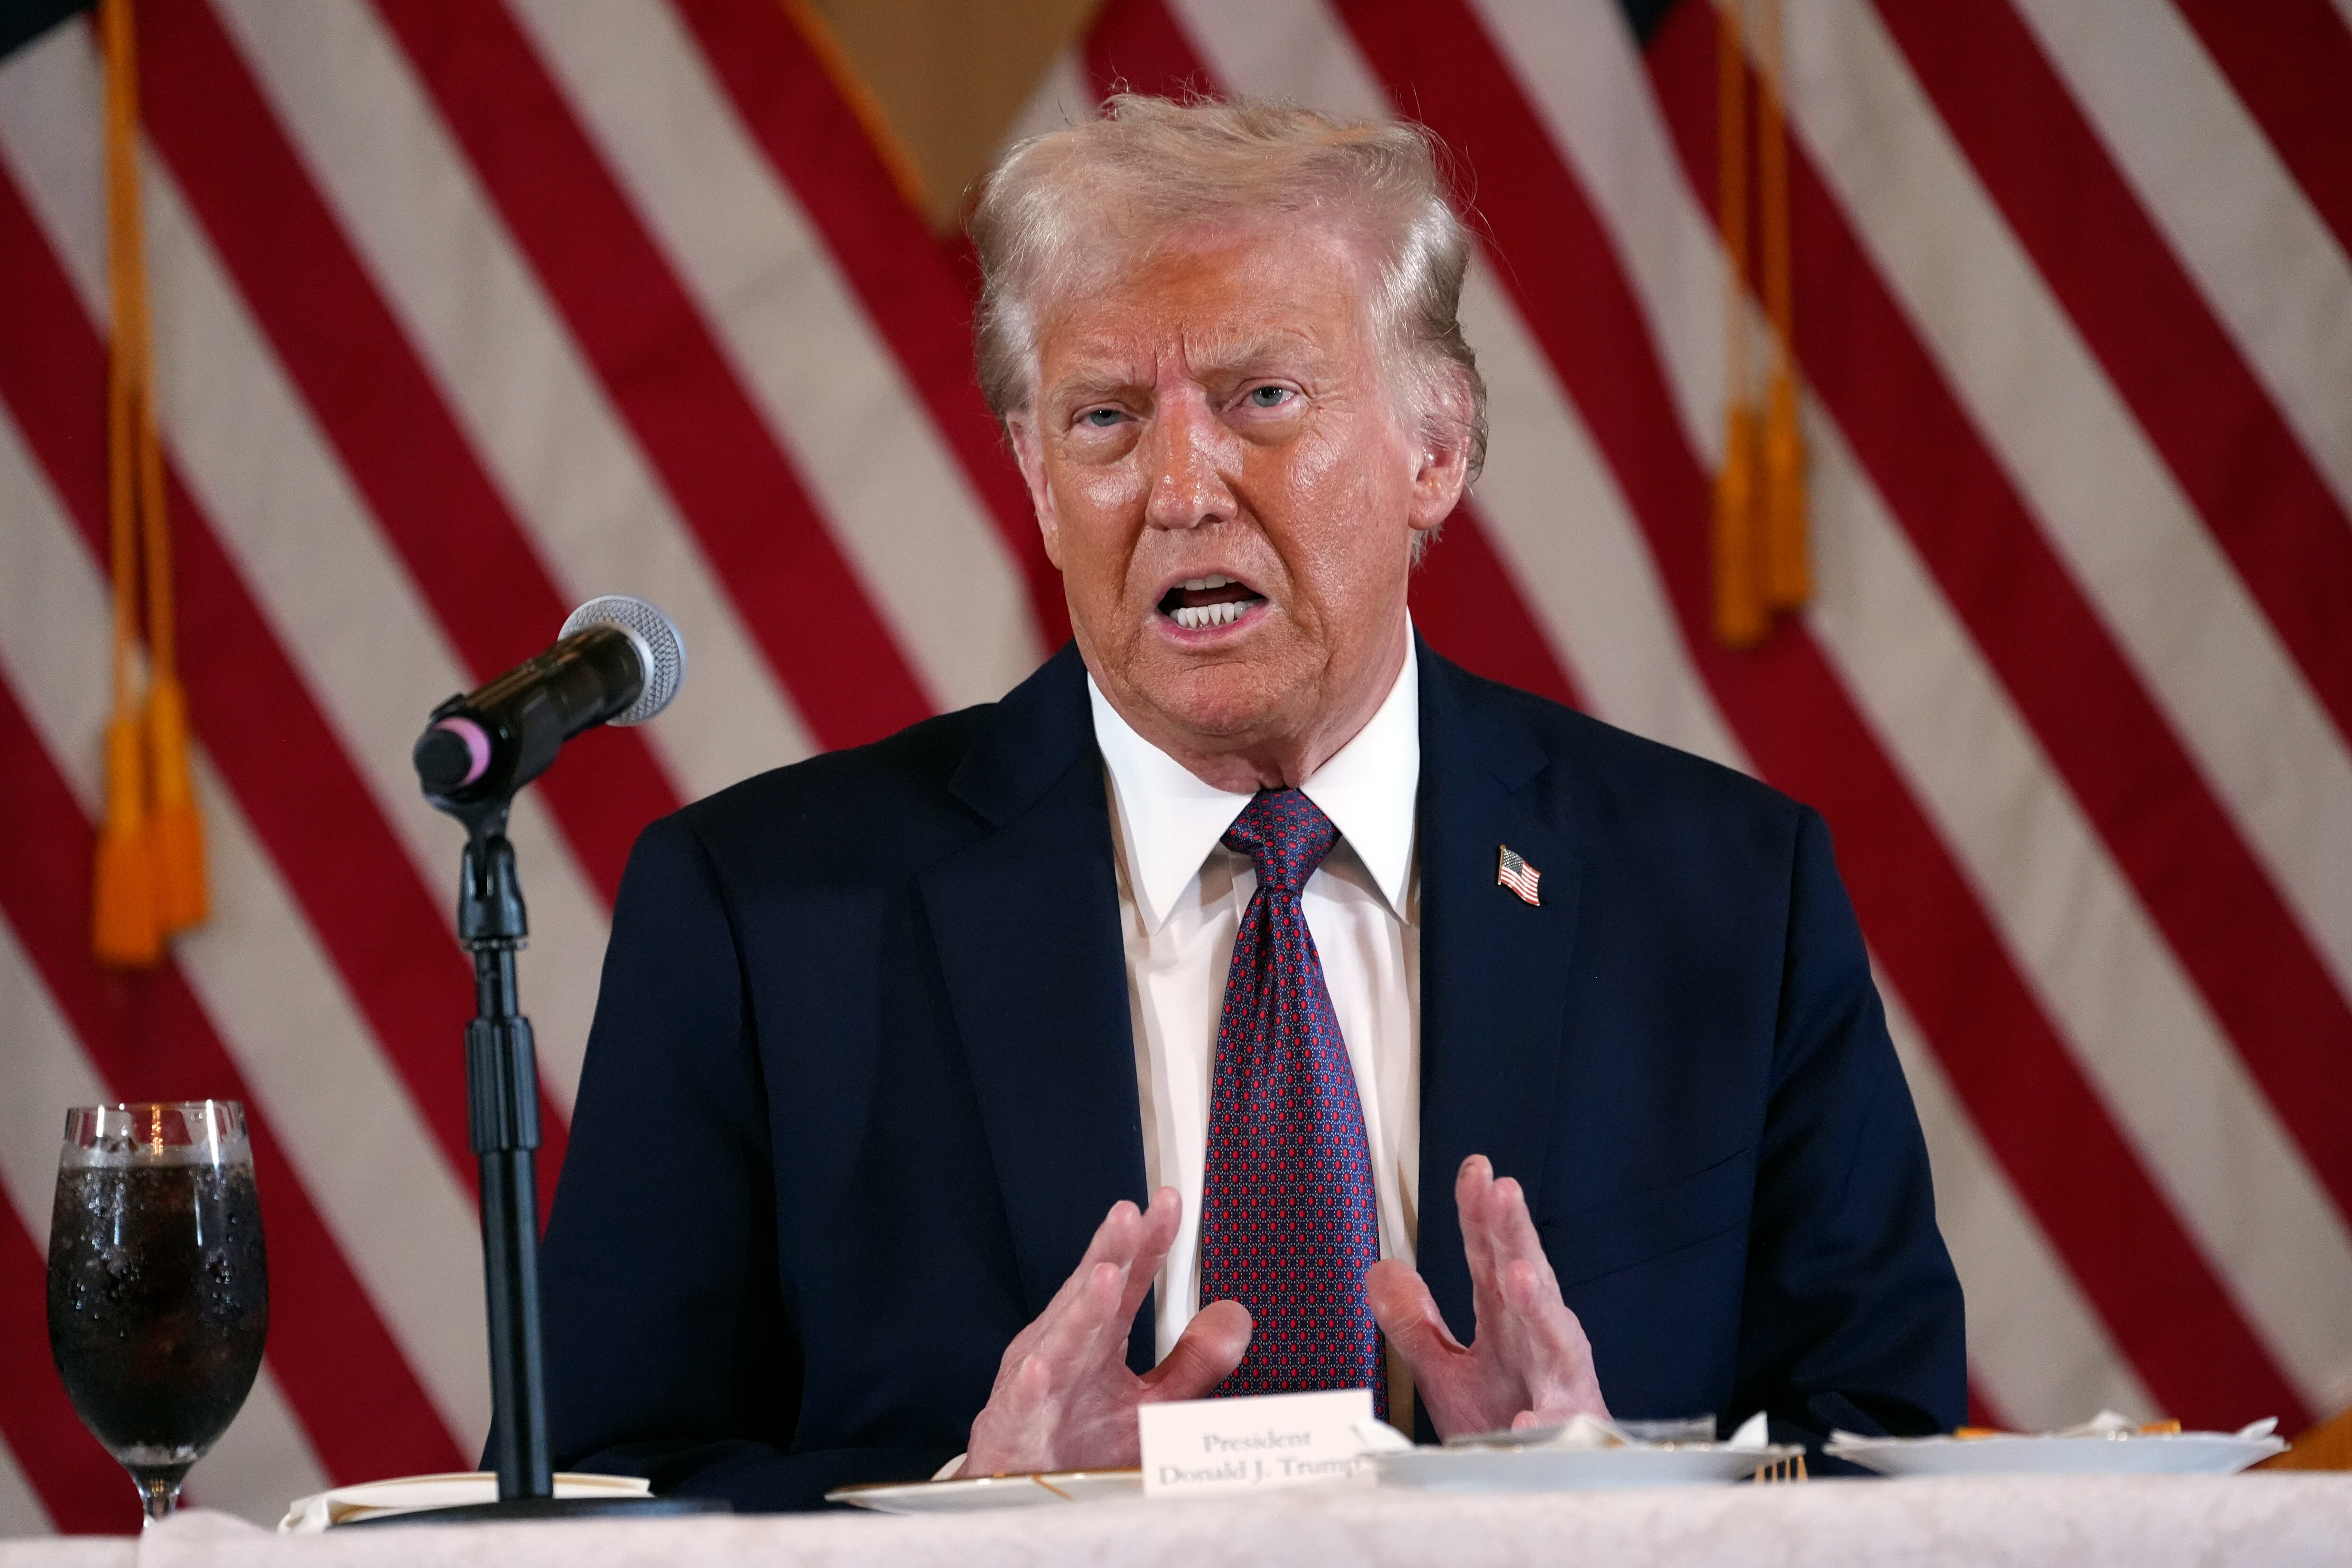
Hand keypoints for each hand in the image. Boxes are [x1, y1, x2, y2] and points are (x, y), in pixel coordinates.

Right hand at [960, 1187, 1251, 1474]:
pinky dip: (1030, 1387)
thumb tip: (1236, 1316)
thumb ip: (1195, 1361)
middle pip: (1090, 1296)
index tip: (1168, 1202)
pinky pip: (1021, 1406)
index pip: (1127, 1280)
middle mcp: (1065, 1351)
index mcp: (1097, 1338)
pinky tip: (1042, 1368)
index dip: (1148, 1242)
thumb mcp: (1152, 1403)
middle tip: (1129, 1216)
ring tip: (1107, 1278)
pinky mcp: (1013, 1428)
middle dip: (1109, 1254)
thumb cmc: (1082, 1445)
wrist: (1027, 1496)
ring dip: (1081, 1309)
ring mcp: (1036, 1387)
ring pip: (1059, 1342)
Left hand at [1369, 1154, 1607, 1436]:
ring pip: (1554, 1339)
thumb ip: (1415, 1321)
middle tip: (1502, 1192)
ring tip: (1517, 1275)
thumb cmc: (1502, 1424)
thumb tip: (1382, 1270)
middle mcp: (1535, 1344)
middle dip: (1515, 1235)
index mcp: (1506, 1323)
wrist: (1539, 1487)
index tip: (1474, 1169)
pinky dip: (1544, 1420)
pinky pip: (1555, 1427)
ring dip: (1538, 1306)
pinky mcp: (1567, 1435)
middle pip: (1526, 1277)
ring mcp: (1558, 1386)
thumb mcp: (1445, 1370)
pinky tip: (1527, 1417)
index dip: (1480, 1213)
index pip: (1490, 1257)